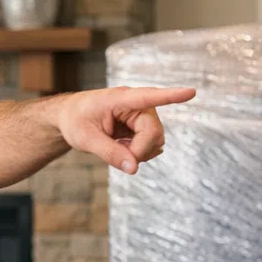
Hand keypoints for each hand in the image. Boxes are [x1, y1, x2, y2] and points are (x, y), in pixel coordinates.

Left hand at [58, 86, 196, 173]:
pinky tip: (123, 147)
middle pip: (153, 132)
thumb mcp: (86, 139)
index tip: (191, 92)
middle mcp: (137, 105)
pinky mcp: (143, 126)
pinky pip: (152, 145)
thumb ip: (109, 153)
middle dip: (139, 150)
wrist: (70, 117)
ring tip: (116, 147)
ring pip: (156, 140)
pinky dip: (139, 153)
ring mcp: (142, 116)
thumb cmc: (75, 121)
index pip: (149, 96)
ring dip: (139, 152)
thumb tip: (134, 169)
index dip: (171, 96)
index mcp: (120, 99)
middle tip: (119, 156)